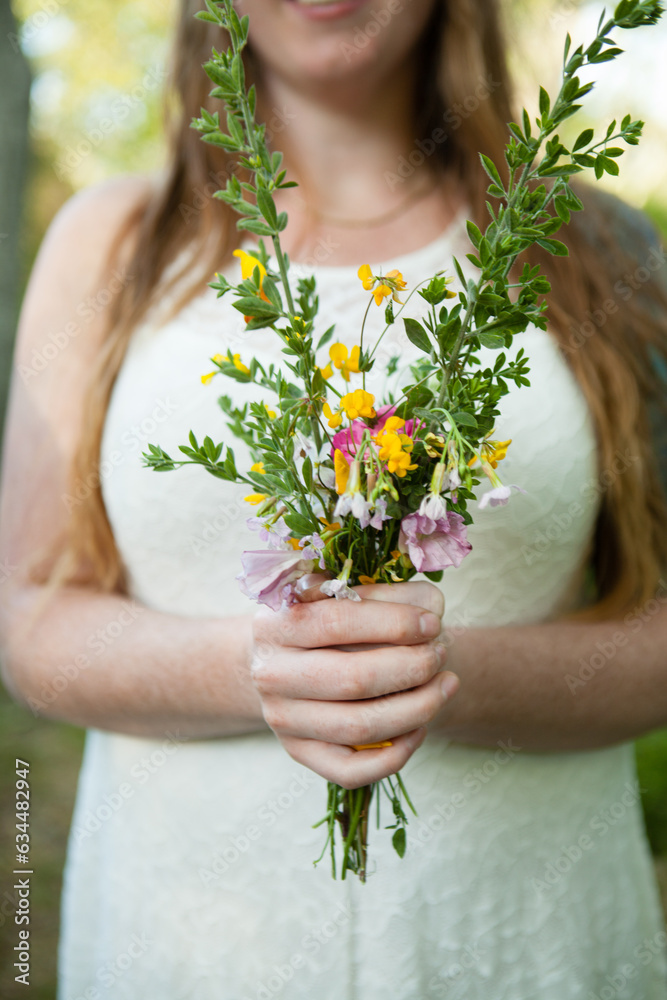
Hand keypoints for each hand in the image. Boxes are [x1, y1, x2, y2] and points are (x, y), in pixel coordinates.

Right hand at [250, 580, 458, 788]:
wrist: (286, 658)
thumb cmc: (331, 618)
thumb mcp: (351, 592)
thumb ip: (389, 593)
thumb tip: (429, 613)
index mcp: (276, 622)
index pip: (338, 621)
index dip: (395, 623)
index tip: (433, 624)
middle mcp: (270, 672)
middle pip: (352, 679)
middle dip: (412, 667)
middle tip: (440, 655)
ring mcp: (282, 718)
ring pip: (358, 727)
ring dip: (416, 708)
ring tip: (444, 686)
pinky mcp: (298, 752)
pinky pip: (351, 770)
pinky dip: (395, 755)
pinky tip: (419, 728)